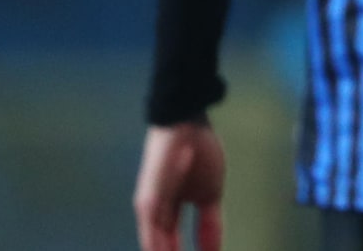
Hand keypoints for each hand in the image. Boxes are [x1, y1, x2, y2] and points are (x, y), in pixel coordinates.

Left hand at [134, 121, 226, 250]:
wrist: (187, 124)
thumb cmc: (199, 153)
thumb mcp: (210, 194)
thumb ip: (209, 224)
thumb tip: (214, 249)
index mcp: (170, 212)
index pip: (174, 245)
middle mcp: (155, 216)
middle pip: (162, 249)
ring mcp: (149, 211)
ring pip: (155, 247)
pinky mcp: (148, 204)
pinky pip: (152, 237)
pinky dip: (159, 250)